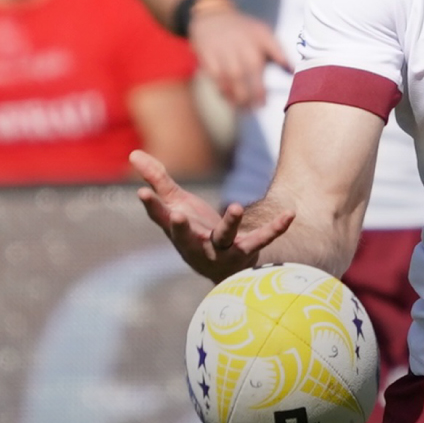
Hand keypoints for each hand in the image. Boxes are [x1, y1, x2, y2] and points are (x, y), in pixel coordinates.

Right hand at [131, 149, 292, 278]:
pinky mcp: (247, 251)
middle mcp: (197, 245)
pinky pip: (262, 239)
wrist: (224, 268)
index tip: (142, 193)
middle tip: (177, 215)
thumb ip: (158, 181)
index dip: (152, 207)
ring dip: (229, 223)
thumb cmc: (196, 231)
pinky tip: (290, 215)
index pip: (160, 219)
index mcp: (178, 232)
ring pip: (224, 238)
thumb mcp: (177, 205)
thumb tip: (133, 153)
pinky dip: (276, 228)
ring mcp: (222, 251)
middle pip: (186, 237)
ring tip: (234, 207)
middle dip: (181, 228)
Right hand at [188, 3, 291, 109]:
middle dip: (251, 93)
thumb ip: (278, 52)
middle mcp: (240, 45)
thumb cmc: (243, 30)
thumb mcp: (263, 33)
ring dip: (237, 95)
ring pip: (230, 77)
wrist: (212, 17)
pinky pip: (215, 77)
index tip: (266, 99)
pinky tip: (229, 99)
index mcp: (257, 40)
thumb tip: (292, 72)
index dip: (266, 80)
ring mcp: (222, 51)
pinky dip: (222, 90)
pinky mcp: (208, 56)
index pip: (265, 60)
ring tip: (245, 108)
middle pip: (246, 72)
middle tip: (257, 107)